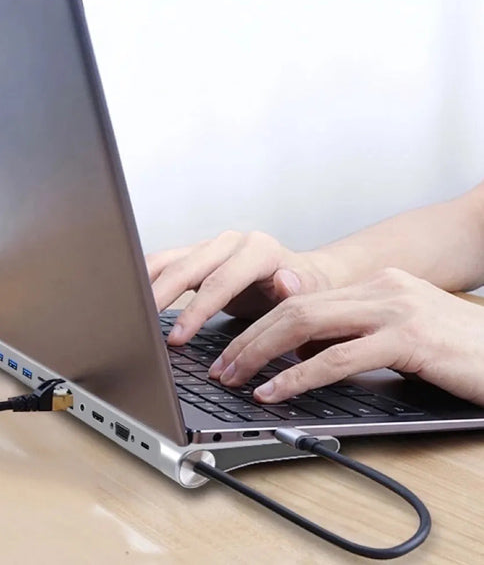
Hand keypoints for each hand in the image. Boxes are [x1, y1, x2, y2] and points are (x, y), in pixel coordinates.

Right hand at [146, 231, 332, 344]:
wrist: (302, 275)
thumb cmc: (305, 288)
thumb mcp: (310, 293)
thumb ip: (297, 288)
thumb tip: (285, 281)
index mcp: (258, 249)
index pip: (219, 281)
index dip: (195, 311)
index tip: (178, 338)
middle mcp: (231, 243)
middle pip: (186, 266)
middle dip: (161, 297)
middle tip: (141, 324)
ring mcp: (211, 247)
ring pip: (169, 260)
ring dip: (146, 285)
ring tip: (130, 311)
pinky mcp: (197, 256)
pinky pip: (165, 263)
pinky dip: (147, 279)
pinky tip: (134, 297)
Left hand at [208, 268, 483, 406]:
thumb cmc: (458, 352)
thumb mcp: (397, 335)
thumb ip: (351, 334)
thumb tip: (300, 352)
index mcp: (374, 284)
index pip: (300, 300)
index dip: (259, 326)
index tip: (231, 351)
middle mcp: (380, 288)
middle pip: (294, 308)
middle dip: (249, 339)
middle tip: (220, 367)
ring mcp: (394, 309)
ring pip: (306, 325)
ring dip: (261, 354)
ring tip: (233, 378)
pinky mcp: (408, 338)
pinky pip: (338, 358)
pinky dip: (298, 376)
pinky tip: (274, 392)